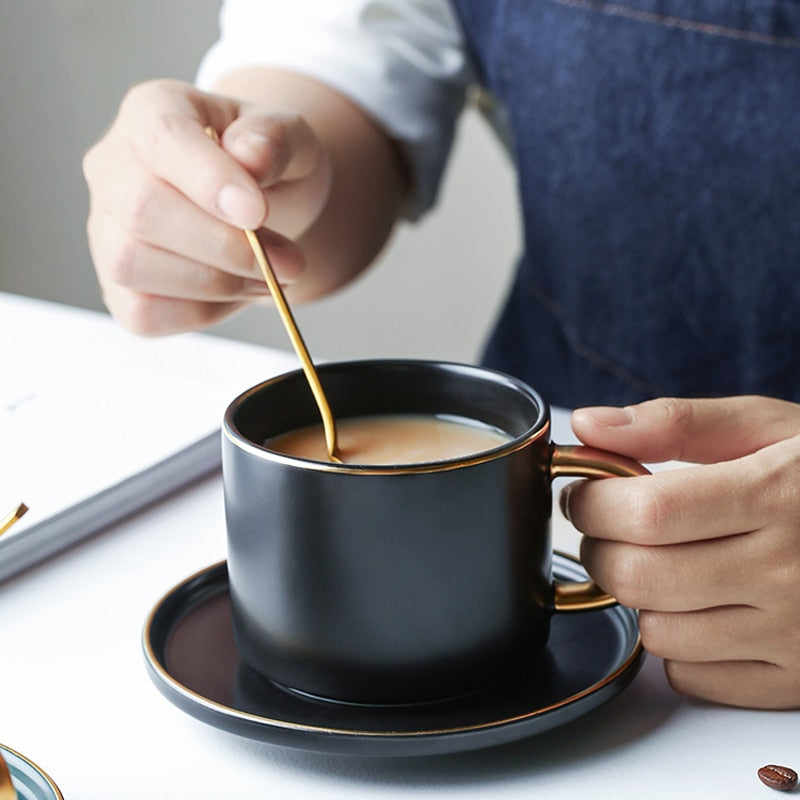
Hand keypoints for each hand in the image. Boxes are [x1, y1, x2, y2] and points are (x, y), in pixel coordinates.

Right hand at [83, 79, 329, 333]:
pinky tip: (237, 293)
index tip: (258, 213)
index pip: (161, 137)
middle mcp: (114, 167)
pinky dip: (202, 313)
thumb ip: (276, 138)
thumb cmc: (269, 168)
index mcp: (152, 111)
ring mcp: (107, 229)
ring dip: (216, 284)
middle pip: (140, 210)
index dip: (208, 180)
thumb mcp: (292, 139)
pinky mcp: (117, 286)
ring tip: (270, 278)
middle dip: (224, 247)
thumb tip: (250, 156)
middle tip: (288, 263)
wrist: (263, 209)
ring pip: (131, 266)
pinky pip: (142, 313)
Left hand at [563, 396, 799, 708]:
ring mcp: (794, 633)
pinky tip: (700, 605)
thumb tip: (589, 425)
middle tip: (609, 529)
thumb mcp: (766, 427)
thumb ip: (674, 423)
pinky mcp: (797, 677)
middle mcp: (788, 571)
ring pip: (657, 631)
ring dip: (638, 596)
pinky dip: (676, 643)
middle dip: (600, 548)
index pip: (646, 512)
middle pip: (640, 576)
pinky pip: (692, 676)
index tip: (584, 495)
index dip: (594, 503)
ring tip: (663, 562)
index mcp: (776, 495)